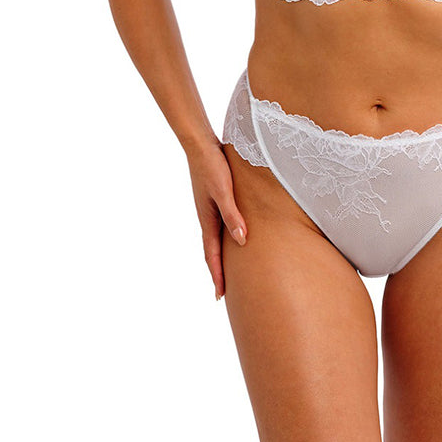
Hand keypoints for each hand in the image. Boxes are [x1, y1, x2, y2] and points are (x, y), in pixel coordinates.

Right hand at [185, 141, 247, 299]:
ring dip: (219, 256)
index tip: (220, 296)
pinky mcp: (214, 200)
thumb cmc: (213, 166)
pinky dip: (223, 238)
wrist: (200, 145)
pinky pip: (218, 226)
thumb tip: (241, 240)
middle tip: (223, 292)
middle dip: (217, 272)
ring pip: (215, 239)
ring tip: (227, 270)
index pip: (212, 255)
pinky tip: (232, 236)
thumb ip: (232, 214)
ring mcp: (209, 209)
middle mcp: (207, 218)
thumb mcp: (224, 191)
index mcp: (207, 220)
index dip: (217, 275)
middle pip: (212, 252)